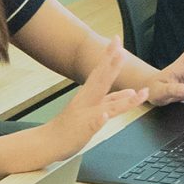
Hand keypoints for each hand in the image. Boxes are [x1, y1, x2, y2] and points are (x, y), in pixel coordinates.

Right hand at [46, 39, 147, 158]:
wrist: (48, 142)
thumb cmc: (71, 128)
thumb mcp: (95, 110)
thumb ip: (113, 101)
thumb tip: (131, 91)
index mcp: (89, 96)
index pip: (101, 73)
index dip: (110, 57)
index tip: (116, 40)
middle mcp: (87, 101)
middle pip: (101, 81)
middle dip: (112, 65)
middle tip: (120, 50)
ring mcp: (85, 115)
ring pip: (106, 104)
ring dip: (120, 97)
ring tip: (134, 92)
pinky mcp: (83, 129)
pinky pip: (93, 124)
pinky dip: (100, 119)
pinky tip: (105, 115)